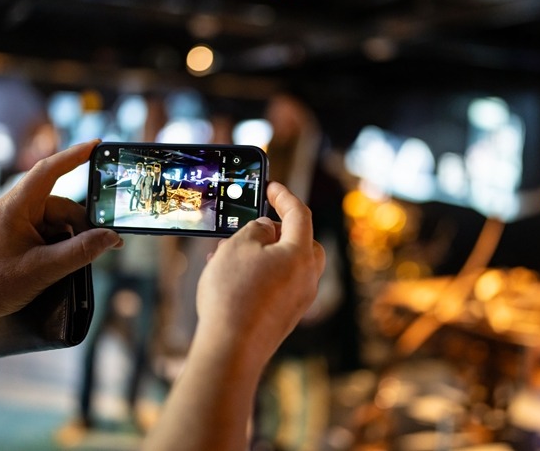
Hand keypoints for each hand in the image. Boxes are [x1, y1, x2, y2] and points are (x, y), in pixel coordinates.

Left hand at [0, 140, 122, 330]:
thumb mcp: (44, 268)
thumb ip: (81, 251)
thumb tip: (110, 238)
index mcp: (15, 208)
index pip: (48, 170)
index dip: (74, 155)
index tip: (96, 145)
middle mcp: (14, 209)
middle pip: (60, 205)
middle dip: (83, 224)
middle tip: (106, 243)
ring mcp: (14, 222)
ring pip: (56, 220)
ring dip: (71, 238)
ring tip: (76, 261)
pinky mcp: (15, 235)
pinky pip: (46, 231)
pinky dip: (60, 244)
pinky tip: (62, 262)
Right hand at [195, 181, 325, 366]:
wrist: (231, 351)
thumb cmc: (233, 295)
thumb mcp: (238, 246)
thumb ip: (256, 228)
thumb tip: (267, 229)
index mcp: (301, 254)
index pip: (300, 214)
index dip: (284, 196)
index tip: (272, 188)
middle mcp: (307, 278)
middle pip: (303, 243)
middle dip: (281, 231)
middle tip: (257, 226)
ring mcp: (298, 301)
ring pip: (288, 266)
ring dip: (265, 255)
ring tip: (233, 253)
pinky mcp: (285, 319)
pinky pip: (279, 286)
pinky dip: (262, 275)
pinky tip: (235, 278)